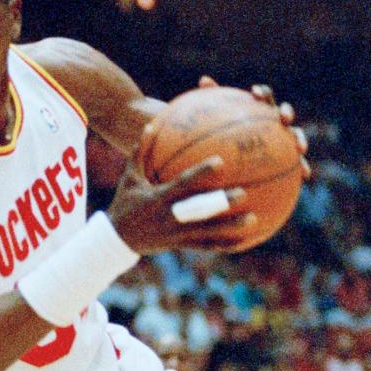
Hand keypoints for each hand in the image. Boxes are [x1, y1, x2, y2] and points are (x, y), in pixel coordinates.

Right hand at [109, 158, 253, 253]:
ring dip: (231, 227)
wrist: (116, 240)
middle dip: (221, 203)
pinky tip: (244, 242)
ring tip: (254, 220)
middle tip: (245, 193)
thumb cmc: (124, 203)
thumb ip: (140, 151)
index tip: (220, 162)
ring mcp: (177, 234)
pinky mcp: (180, 246)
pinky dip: (224, 244)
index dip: (201, 173)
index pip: (184, 184)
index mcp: (160, 198)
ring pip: (208, 232)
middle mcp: (171, 217)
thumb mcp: (129, 178)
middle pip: (200, 211)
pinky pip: (206, 246)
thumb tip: (150, 124)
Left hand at [200, 75, 310, 180]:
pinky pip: (300, 163)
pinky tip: (306, 175)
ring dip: (301, 138)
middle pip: (284, 113)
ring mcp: (286, 139)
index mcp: (260, 112)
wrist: (241, 166)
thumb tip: (204, 79)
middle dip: (286, 113)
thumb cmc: (229, 142)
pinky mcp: (292, 158)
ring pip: (297, 135)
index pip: (263, 97)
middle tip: (283, 118)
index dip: (261, 93)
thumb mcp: (218, 127)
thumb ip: (215, 105)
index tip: (254, 94)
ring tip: (300, 148)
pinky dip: (304, 167)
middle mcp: (276, 123)